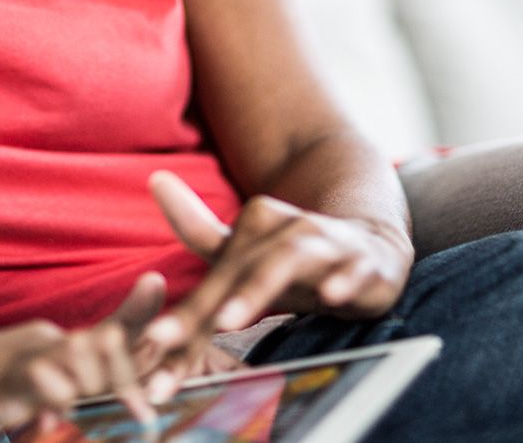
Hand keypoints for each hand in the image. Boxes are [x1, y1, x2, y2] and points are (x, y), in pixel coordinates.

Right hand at [0, 319, 146, 438]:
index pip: (107, 327)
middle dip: (134, 369)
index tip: (158, 283)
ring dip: (103, 384)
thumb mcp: (27, 394)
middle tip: (150, 396)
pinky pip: (37, 386)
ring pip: (77, 364)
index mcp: (54, 343)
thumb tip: (105, 402)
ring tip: (119, 411)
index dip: (137, 311)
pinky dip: (54, 400)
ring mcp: (20, 360)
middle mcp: (43, 343)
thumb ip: (66, 396)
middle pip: (104, 348)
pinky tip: (60, 415)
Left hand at [140, 171, 412, 395]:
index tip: (149, 345)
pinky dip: (344, 280)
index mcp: (254, 227)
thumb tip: (154, 177)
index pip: (213, 278)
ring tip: (228, 320)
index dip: (182, 315)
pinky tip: (331, 296)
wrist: (373, 249)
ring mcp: (327, 243)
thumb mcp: (248, 252)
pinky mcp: (366, 262)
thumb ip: (198, 227)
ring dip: (257, 289)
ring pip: (288, 262)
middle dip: (205, 308)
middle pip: (239, 270)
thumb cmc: (297, 262)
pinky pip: (356, 269)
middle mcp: (286, 230)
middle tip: (168, 341)